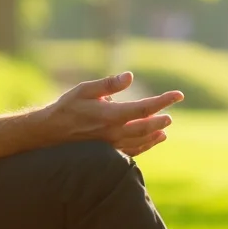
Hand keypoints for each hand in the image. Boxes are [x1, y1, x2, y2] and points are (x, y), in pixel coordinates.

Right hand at [45, 72, 183, 156]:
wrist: (49, 132)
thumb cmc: (66, 107)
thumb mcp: (84, 89)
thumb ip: (108, 84)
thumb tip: (129, 76)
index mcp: (110, 114)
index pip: (144, 107)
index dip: (163, 101)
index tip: (178, 95)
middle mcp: (113, 132)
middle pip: (146, 127)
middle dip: (161, 120)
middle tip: (171, 114)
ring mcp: (111, 145)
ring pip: (140, 141)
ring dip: (154, 135)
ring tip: (165, 129)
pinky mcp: (106, 152)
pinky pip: (131, 151)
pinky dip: (144, 146)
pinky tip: (150, 141)